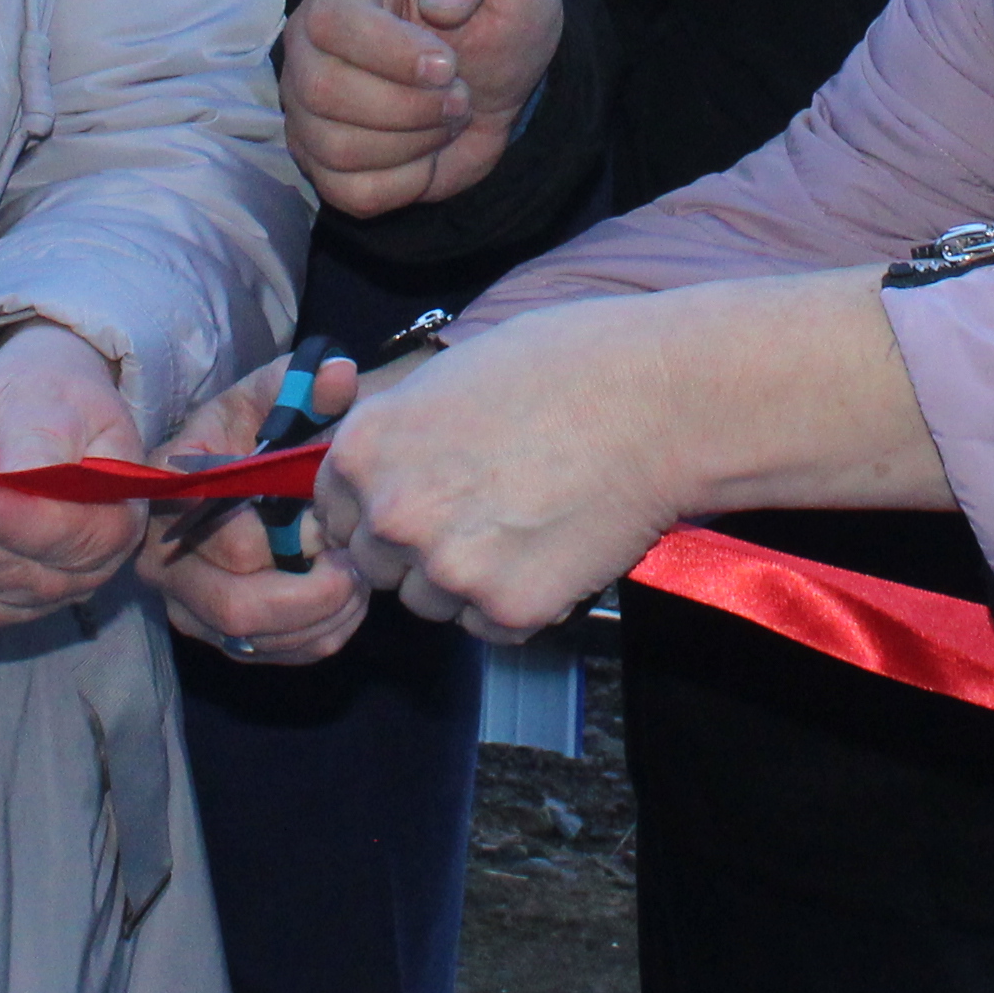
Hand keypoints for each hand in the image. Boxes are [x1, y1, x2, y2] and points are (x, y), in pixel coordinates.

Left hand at [0, 322, 147, 629]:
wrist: (22, 412)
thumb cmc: (44, 401)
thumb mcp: (48, 399)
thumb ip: (40, 440)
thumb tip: (20, 476)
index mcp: (113, 516)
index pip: (70, 537)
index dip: (18, 525)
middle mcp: (78, 571)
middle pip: (12, 574)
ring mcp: (30, 594)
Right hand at [147, 352, 367, 667]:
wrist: (233, 461)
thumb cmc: (251, 426)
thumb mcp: (273, 393)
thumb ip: (306, 384)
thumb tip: (340, 378)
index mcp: (171, 491)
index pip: (223, 535)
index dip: (285, 537)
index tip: (331, 522)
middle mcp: (162, 555)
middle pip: (237, 604)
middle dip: (312, 596)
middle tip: (358, 569)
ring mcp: (184, 599)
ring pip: (253, 638)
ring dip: (320, 618)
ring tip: (361, 581)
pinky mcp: (212, 629)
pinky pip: (266, 653)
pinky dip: (316, 635)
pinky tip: (348, 602)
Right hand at [282, 0, 564, 218]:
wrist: (497, 72)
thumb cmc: (494, 8)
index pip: (332, 21)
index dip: (391, 52)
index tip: (449, 64)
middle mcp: (310, 46)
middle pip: (325, 91)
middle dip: (411, 106)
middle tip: (460, 95)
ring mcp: (310, 108)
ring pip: (335, 148)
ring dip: (413, 144)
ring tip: (446, 117)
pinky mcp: (327, 162)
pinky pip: (349, 193)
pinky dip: (404, 183)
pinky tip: (427, 152)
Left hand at [318, 273, 945, 641]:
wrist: (660, 401)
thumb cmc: (567, 366)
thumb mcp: (451, 377)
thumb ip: (401, 433)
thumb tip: (382, 471)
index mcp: (365, 448)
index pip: (334, 510)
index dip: (376, 507)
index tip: (419, 499)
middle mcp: (391, 514)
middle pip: (376, 565)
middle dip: (417, 549)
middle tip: (485, 512)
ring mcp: (446, 569)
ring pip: (431, 601)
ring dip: (468, 579)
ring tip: (530, 523)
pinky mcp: (507, 610)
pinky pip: (490, 626)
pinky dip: (519, 601)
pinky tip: (558, 547)